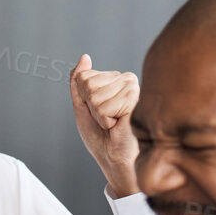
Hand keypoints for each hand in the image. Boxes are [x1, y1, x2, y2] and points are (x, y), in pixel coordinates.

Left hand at [70, 55, 139, 196]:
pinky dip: (105, 120)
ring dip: (99, 115)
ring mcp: (132, 87)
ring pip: (95, 95)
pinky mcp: (135, 99)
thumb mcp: (83, 106)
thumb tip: (85, 57)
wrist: (115, 157)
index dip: (83, 99)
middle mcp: (125, 79)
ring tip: (112, 123)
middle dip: (91, 107)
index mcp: (114, 78)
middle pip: (88, 84)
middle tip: (105, 120)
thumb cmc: (101, 135)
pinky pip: (103, 106)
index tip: (96, 112)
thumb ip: (80, 82)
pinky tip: (119, 124)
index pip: (83, 77)